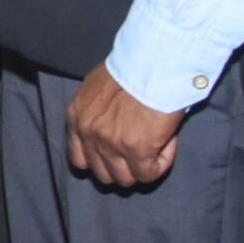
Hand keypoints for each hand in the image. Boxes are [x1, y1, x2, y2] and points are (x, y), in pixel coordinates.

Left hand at [67, 61, 185, 187]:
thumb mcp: (98, 87)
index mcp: (76, 116)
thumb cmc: (133, 68)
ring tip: (157, 144)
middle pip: (103, 174)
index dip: (102, 162)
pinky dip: (161, 164)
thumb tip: (109, 126)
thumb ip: (96, 111)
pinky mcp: (136, 150)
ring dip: (143, 166)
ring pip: (125, 179)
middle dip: (125, 167)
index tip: (120, 154)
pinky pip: (148, 174)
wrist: (154, 63)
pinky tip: (168, 143)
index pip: (79, 160)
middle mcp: (88, 133)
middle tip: (143, 150)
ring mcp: (110, 143)